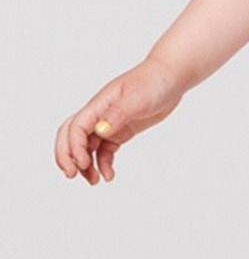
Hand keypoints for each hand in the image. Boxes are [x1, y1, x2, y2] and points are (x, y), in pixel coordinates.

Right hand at [54, 55, 184, 185]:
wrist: (170, 77)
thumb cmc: (153, 82)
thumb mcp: (136, 99)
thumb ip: (117, 115)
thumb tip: (99, 131)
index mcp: (98, 104)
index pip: (75, 127)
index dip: (74, 147)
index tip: (84, 163)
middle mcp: (99, 114)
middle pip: (71, 136)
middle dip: (67, 156)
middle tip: (71, 176)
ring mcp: (109, 123)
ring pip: (87, 147)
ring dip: (85, 165)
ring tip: (94, 181)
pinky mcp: (121, 130)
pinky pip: (105, 150)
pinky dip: (103, 164)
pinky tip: (109, 175)